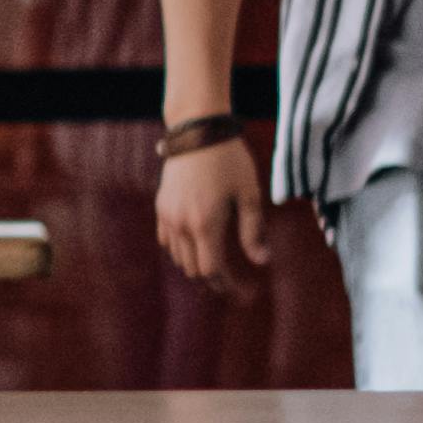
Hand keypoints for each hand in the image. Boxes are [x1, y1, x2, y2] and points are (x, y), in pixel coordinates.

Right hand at [151, 135, 270, 288]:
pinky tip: (196, 244)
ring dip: (196, 264)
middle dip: (213, 278)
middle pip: (193, 268)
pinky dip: (181, 249)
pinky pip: (167, 240)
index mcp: (206, 224)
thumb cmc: (230, 160)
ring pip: (179, 257)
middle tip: (232, 282)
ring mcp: (167, 216)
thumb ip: (253, 230)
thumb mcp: (249, 194)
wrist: (197, 130)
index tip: (243, 291)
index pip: (211, 270)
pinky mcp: (161, 206)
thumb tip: (262, 262)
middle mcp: (182, 224)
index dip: (226, 285)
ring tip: (216, 263)